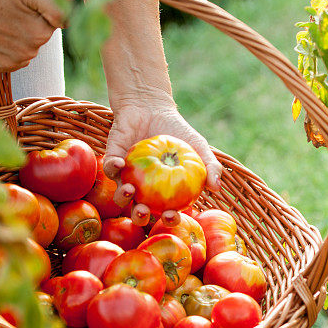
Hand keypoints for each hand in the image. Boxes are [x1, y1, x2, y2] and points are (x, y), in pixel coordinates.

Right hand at [0, 0, 64, 71]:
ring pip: (26, 48)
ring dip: (18, 36)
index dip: (41, 11)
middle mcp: (29, 54)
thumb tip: (69, 22)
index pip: (53, 23)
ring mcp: (12, 62)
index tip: (24, 4)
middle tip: (9, 10)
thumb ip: (56, 8)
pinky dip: (6, 48)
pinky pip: (12, 58)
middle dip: (30, 24)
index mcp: (40, 35)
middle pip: (39, 36)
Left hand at [102, 96, 221, 226]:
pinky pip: (109, 169)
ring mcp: (126, 177)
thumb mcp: (199, 147)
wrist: (152, 107)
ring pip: (120, 195)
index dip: (168, 220)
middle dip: (140, 217)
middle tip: (144, 211)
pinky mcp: (112, 160)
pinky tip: (121, 163)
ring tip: (129, 189)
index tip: (171, 215)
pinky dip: (113, 168)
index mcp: (164, 193)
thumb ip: (210, 166)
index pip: (166, 213)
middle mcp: (143, 190)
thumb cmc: (177, 130)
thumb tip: (217, 188)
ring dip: (122, 197)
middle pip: (139, 212)